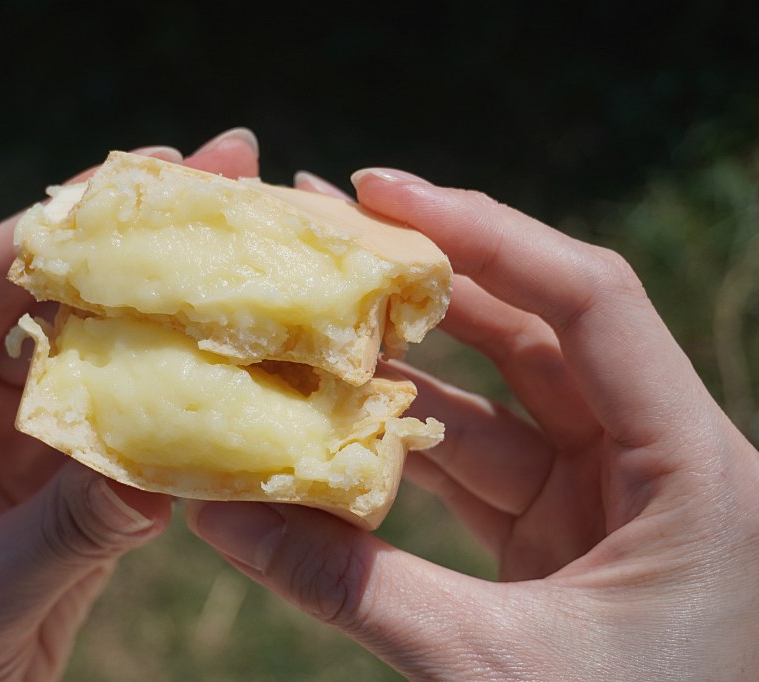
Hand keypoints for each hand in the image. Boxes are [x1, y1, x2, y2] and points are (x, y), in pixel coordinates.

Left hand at [0, 129, 259, 680]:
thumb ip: (67, 530)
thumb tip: (165, 473)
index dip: (66, 222)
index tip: (152, 173)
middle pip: (52, 275)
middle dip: (136, 224)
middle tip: (227, 164)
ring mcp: (16, 405)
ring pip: (100, 320)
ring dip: (170, 280)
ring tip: (250, 228)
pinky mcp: (64, 444)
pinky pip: (128, 386)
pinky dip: (181, 358)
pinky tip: (242, 331)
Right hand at [189, 168, 758, 679]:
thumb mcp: (494, 668)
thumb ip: (355, 588)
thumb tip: (218, 514)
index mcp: (693, 467)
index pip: (591, 302)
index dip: (486, 233)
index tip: (379, 190)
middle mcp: (660, 458)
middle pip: (536, 331)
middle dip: (429, 279)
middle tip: (326, 227)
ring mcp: (606, 495)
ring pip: (495, 399)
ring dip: (404, 364)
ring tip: (312, 314)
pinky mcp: (561, 534)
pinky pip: (477, 463)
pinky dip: (406, 442)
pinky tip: (335, 413)